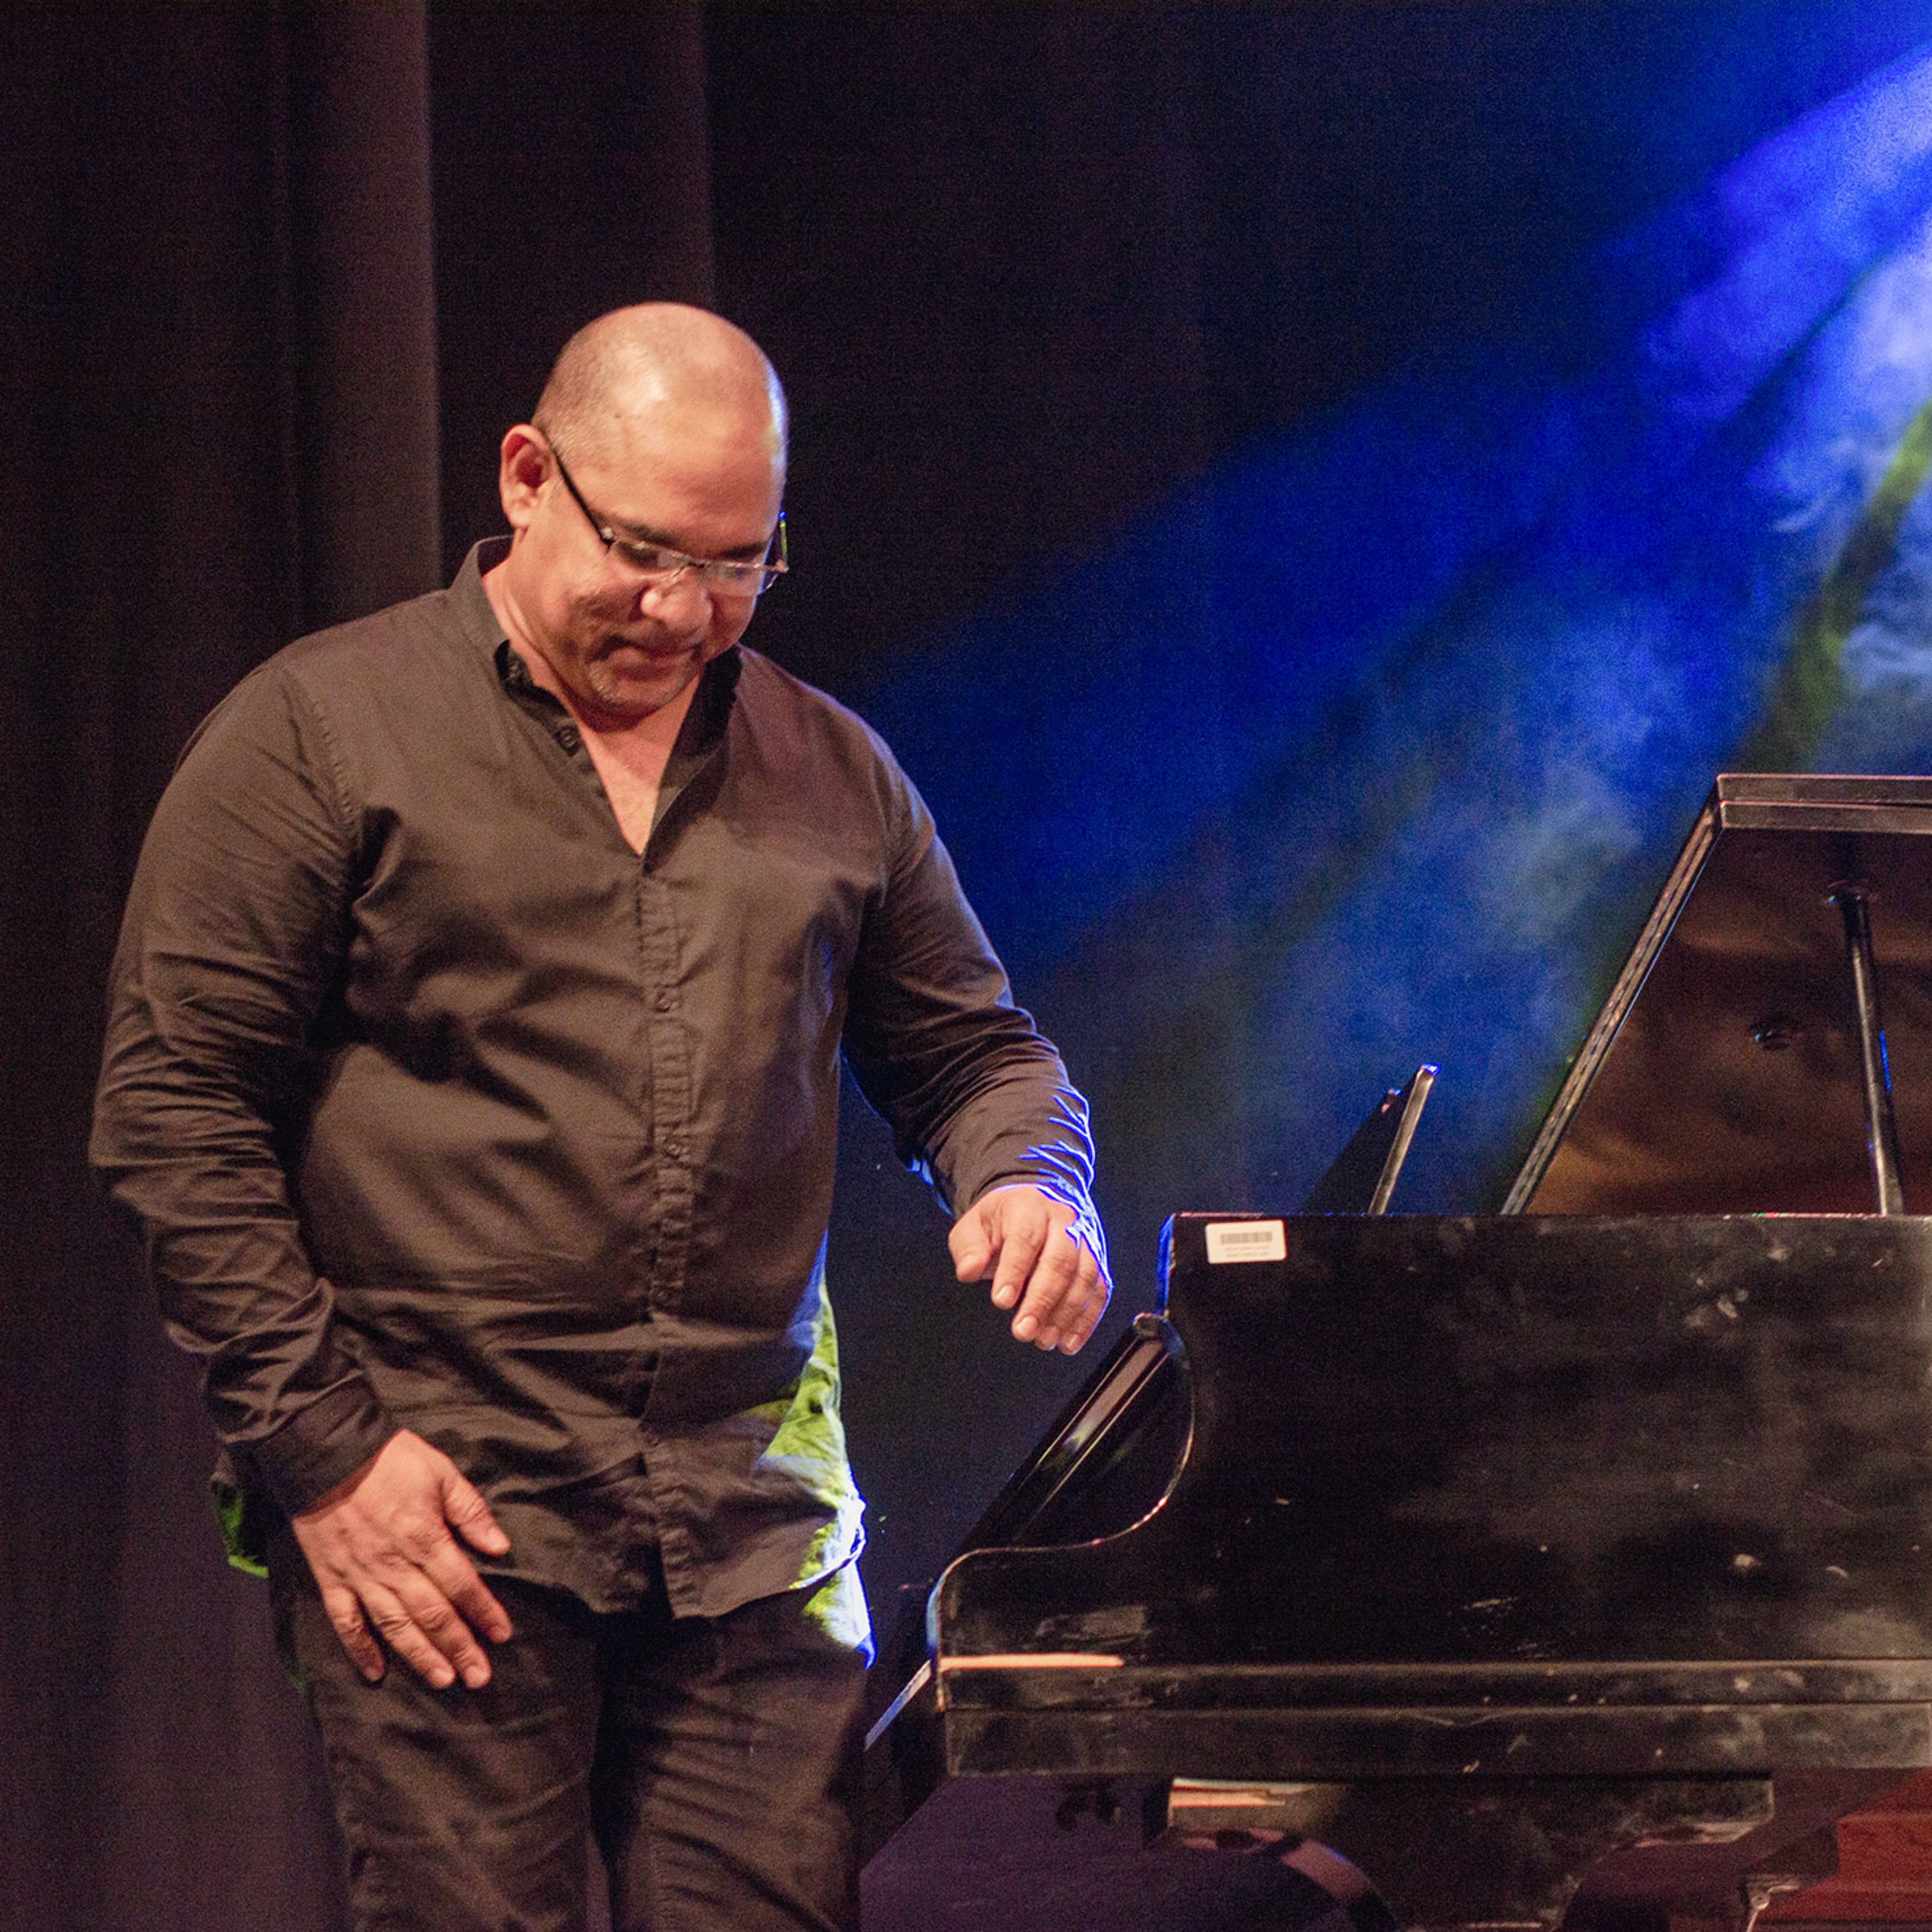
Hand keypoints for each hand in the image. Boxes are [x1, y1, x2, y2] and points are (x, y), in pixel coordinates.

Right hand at [288, 1429, 512, 1690]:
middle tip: (480, 1677)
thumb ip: (470, 1512)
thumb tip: (499, 1547)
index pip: (462, 1584)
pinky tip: (376, 1674)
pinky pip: (346, 1623)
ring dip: (420, 1656)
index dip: (484, 1611)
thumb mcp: (441, 1472)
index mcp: (425, 1538)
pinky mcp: (331, 1581)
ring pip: (394, 1626)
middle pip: (432, 1614)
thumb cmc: (390, 1459)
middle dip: (459, 1647)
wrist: (326, 1454)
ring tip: (444, 1681)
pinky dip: (360, 1651)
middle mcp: (394, 1566)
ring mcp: (360, 1577)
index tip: (502, 1635)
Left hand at [948, 1184, 1109, 1353]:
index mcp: (1029, 1206)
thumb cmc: (1004, 1219)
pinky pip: (1099, 1290)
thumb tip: (968, 1271)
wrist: (1040, 1199)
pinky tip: (1069, 1342)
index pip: (1025, 1237)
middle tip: (1023, 1331)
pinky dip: (1086, 1319)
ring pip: (1085, 1276)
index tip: (1001, 1301)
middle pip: (1060, 1260)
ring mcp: (1086, 1239)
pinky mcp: (1098, 1260)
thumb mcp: (975, 1224)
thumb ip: (969, 1248)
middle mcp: (1064, 1220)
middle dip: (1042, 1300)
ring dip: (1066, 1314)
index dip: (1014, 1271)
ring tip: (1044, 1340)